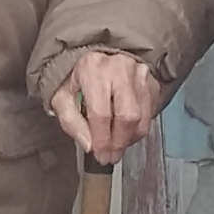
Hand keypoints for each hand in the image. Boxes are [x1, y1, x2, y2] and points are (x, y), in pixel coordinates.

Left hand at [45, 49, 163, 164]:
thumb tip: (89, 145)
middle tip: (111, 156)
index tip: (100, 155)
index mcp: (92, 69)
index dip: (102, 140)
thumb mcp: (62, 98)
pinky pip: (150, 113)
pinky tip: (125, 130)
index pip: (101, 112)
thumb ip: (71, 122)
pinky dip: (138, 128)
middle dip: (119, 142)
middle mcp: (119, 67)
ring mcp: (139, 73)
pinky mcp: (151, 81)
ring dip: (130, 138)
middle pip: (128, 115)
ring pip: (142, 117)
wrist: (96, 57)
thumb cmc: (77, 79)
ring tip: (116, 144)